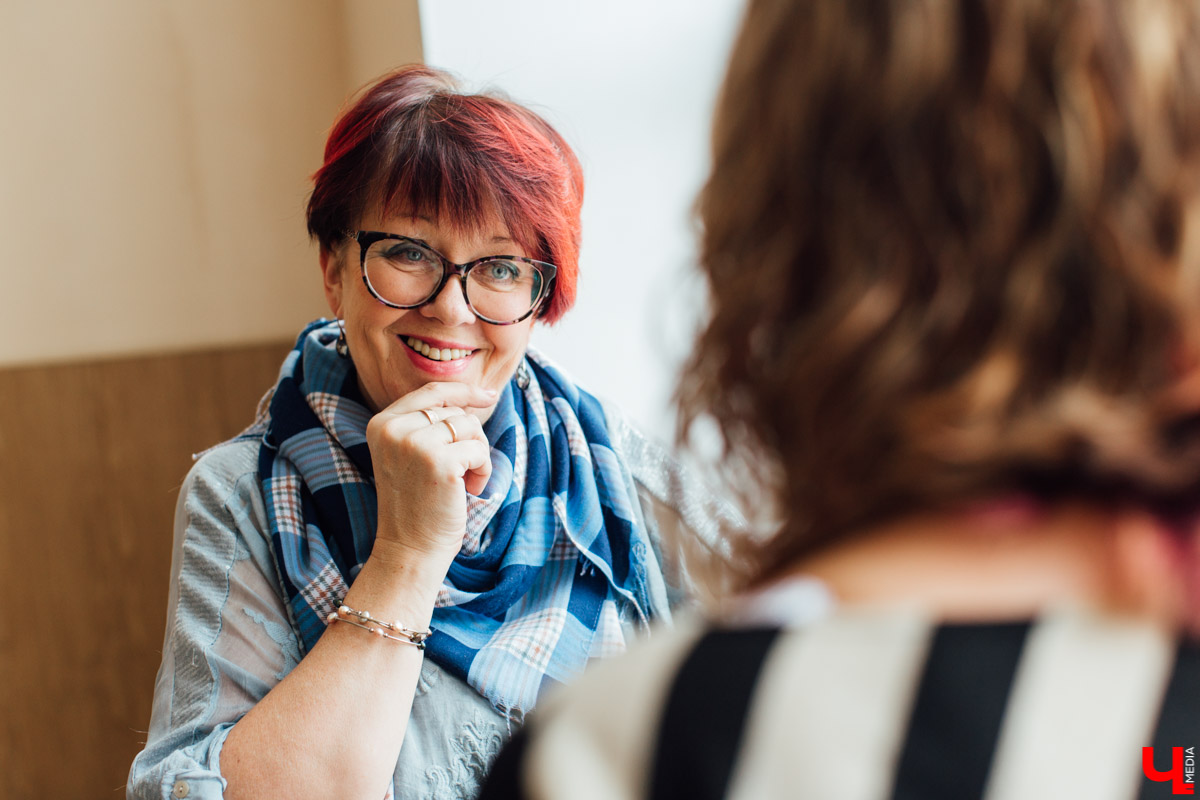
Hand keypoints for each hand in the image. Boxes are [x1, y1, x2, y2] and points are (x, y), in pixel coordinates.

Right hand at [365, 382, 494, 563]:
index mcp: (382, 423)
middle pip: (456, 411)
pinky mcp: (439, 461)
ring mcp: (415, 443)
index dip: (464, 391)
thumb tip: (473, 397)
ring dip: (477, 455)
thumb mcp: (409, 455)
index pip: (432, 392)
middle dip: (469, 439)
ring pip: (471, 426)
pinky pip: (480, 449)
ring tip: (463, 483)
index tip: (488, 396)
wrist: (409, 549)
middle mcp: (394, 429)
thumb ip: (427, 424)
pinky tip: (468, 490)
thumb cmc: (418, 504)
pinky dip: (483, 470)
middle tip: (459, 473)